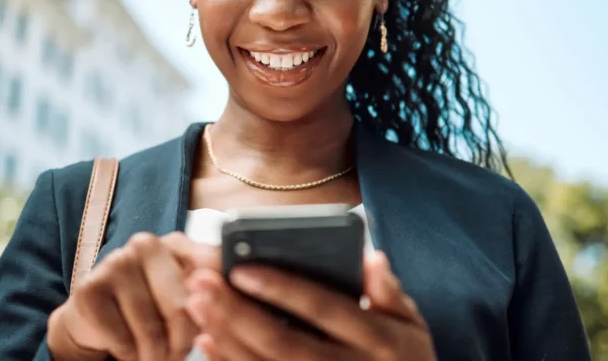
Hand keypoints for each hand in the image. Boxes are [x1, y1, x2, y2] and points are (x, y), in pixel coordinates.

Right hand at [48, 232, 219, 360]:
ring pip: (152, 330)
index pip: (212, 270)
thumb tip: (239, 300)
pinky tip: (128, 348)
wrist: (97, 321)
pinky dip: (130, 356)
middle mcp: (146, 244)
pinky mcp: (90, 290)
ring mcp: (115, 263)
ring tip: (155, 355)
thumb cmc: (150, 309)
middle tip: (178, 354)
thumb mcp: (184, 298)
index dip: (218, 306)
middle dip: (183, 343)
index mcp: (178, 243)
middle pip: (183, 308)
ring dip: (156, 355)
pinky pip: (124, 340)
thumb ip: (212, 292)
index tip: (215, 326)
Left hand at [185, 251, 435, 360]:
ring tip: (195, 302)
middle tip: (201, 282)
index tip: (241, 268)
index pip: (324, 309)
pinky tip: (207, 339)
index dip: (282, 289)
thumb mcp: (411, 325)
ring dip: (224, 336)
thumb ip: (390, 292)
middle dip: (236, 312)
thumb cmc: (403, 358)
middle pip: (282, 342)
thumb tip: (372, 257)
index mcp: (378, 341)